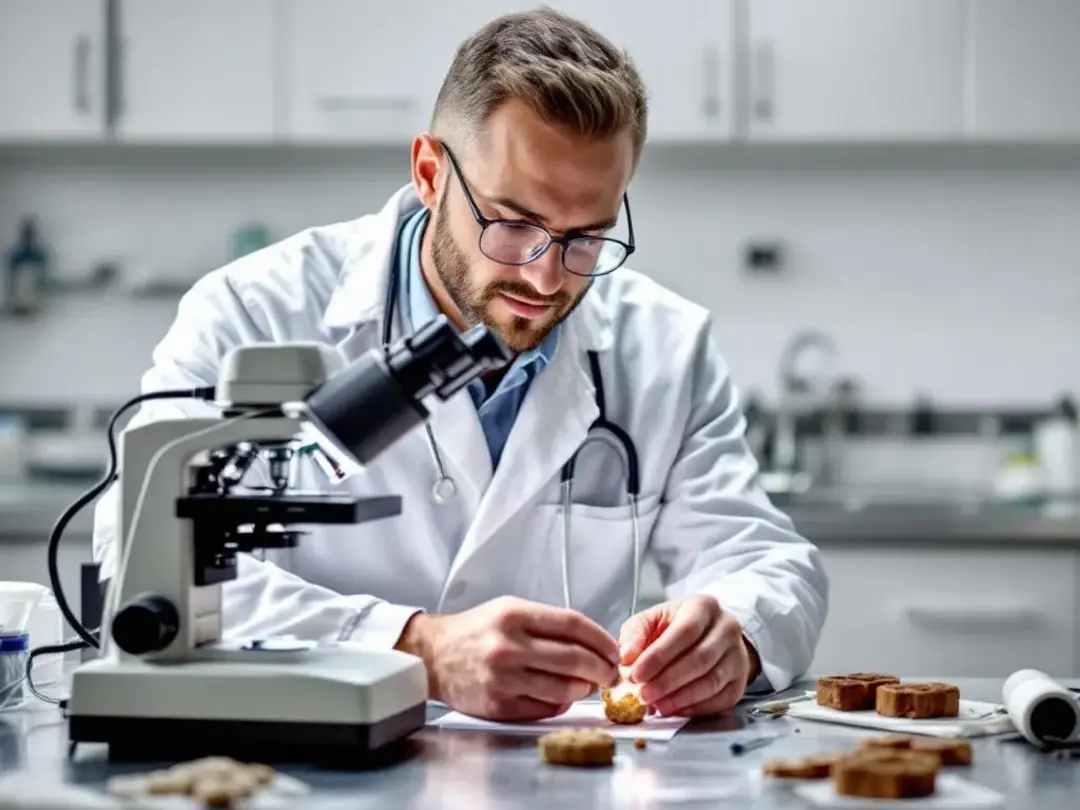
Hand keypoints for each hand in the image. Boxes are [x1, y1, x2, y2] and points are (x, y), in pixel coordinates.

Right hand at [396, 596, 619, 721]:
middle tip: (611, 673)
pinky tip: (562, 695)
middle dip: (602, 668)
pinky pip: (544, 708)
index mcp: (514, 615)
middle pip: (574, 658)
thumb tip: (593, 643)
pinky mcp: (498, 704)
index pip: (573, 624)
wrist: (434, 656)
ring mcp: (503, 678)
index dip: (601, 638)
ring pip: (563, 688)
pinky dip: (560, 703)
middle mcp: (508, 646)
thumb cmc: (476, 631)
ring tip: (588, 685)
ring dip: (584, 688)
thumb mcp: (510, 610)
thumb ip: (548, 623)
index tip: (614, 649)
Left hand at [619, 595, 759, 717]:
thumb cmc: (676, 627)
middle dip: (668, 681)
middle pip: (700, 659)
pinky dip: (695, 708)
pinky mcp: (740, 680)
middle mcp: (727, 628)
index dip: (659, 655)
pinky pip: (720, 699)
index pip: (684, 631)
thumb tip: (626, 657)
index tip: (636, 674)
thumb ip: (635, 634)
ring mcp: (738, 655)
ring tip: (657, 705)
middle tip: (644, 694)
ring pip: (711, 682)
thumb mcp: (653, 620)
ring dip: (681, 698)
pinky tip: (675, 709)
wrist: (709, 635)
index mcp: (704, 606)